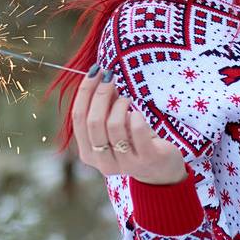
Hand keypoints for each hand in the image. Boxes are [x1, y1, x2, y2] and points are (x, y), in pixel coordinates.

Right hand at [71, 68, 187, 184]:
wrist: (161, 168)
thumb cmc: (134, 141)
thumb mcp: (115, 123)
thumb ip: (106, 105)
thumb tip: (101, 77)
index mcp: (88, 153)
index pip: (78, 118)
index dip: (85, 91)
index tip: (94, 71)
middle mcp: (103, 162)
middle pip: (93, 121)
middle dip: (101, 93)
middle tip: (111, 76)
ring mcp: (125, 163)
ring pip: (113, 125)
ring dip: (120, 104)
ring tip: (127, 100)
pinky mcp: (147, 159)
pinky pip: (137, 130)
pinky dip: (137, 116)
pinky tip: (139, 114)